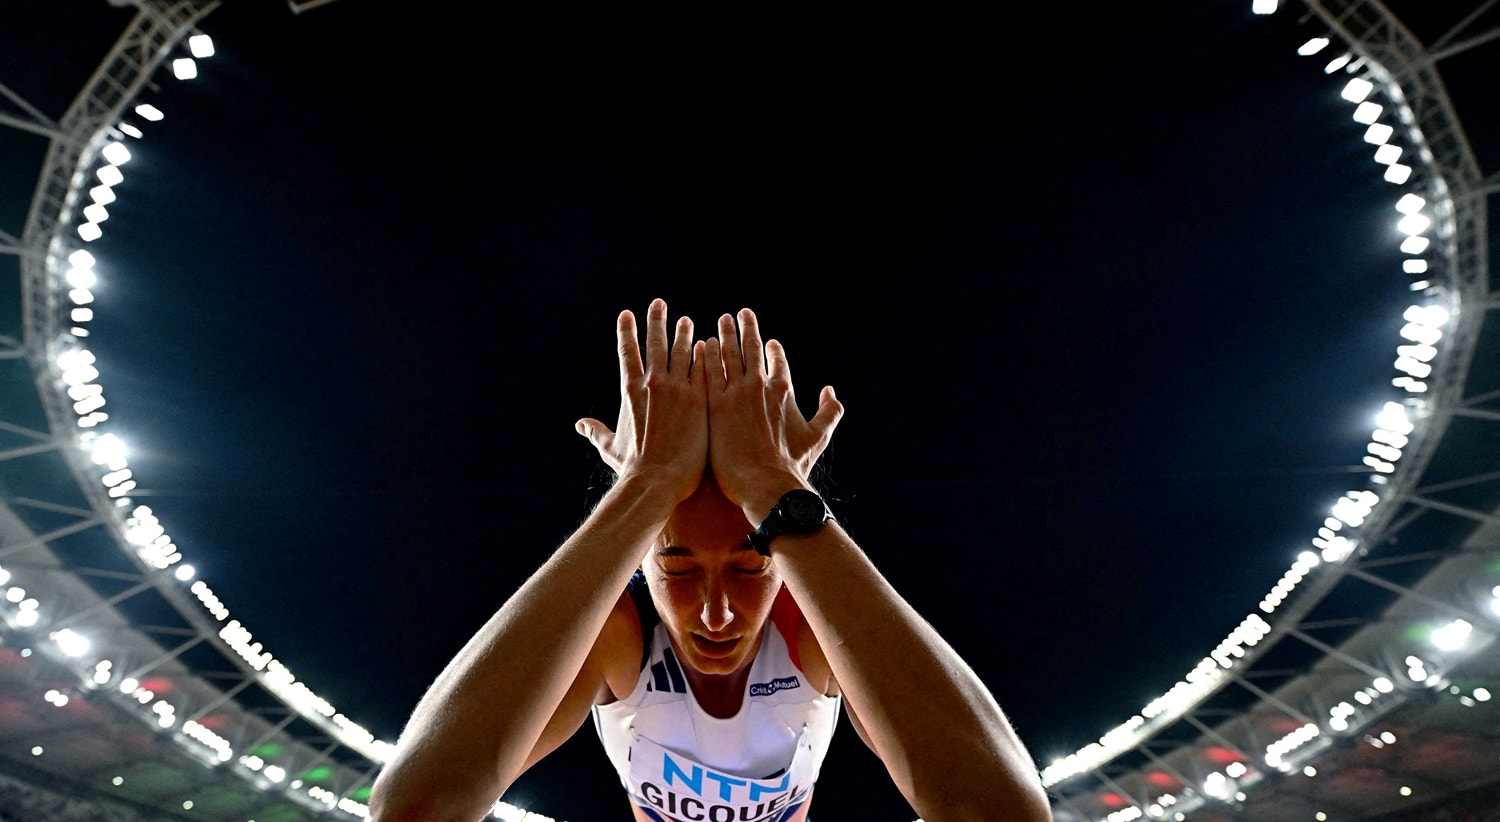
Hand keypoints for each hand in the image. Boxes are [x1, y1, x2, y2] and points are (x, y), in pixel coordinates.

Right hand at [576, 299, 706, 503]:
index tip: (626, 314)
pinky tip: (711, 344)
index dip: (626, 331)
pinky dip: (706, 355)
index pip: (627, 352)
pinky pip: (705, 369)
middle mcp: (653, 383)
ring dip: (684, 334)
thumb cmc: (634, 468)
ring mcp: (679, 389)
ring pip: (683, 351)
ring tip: (686, 321)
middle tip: (658, 304)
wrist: (659, 480)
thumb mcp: (611, 447)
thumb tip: (580, 425)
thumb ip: (597, 432)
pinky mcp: (701, 399)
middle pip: (656, 343)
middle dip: (656, 321)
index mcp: (630, 390)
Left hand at [706, 308, 842, 520]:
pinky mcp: (714, 406)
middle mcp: (758, 386)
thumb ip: (829, 411)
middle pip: (750, 349)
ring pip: (727, 355)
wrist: (764, 484)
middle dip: (745, 329)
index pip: (777, 360)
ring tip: (720, 322)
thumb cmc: (791, 465)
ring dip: (723, 336)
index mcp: (782, 390)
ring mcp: (734, 394)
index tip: (769, 342)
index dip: (773, 349)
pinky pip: (707, 373)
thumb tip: (830, 391)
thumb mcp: (818, 437)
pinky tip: (700, 346)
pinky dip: (705, 356)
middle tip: (739, 315)